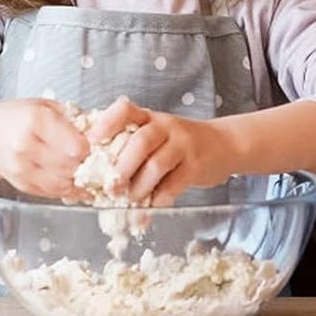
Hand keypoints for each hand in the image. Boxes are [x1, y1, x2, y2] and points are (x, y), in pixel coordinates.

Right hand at [0, 98, 88, 198]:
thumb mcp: (45, 105)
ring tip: (86, 169)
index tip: (97, 145)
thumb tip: (105, 127)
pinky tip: (74, 179)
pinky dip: (68, 188)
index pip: (76, 146)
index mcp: (35, 120)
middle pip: (72, 166)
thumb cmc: (16, 118)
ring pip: (65, 183)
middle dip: (88, 164)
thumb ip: (74, 117)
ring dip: (80, 179)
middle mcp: (26, 147)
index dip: (92, 148)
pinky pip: (54, 192)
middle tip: (96, 159)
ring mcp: (22, 170)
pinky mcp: (22, 186)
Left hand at [88, 97, 237, 205]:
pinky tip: (153, 204)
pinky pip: (174, 184)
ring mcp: (183, 144)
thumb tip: (93, 172)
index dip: (106, 124)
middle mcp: (166, 126)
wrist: (224, 144)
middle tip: (110, 187)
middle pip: (140, 141)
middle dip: (121, 167)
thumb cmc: (179, 143)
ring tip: (130, 199)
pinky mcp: (196, 166)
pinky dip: (159, 198)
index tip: (91, 143)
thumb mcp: (155, 133)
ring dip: (139, 187)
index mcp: (149, 117)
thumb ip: (130, 145)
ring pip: (156, 165)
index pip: (125, 110)